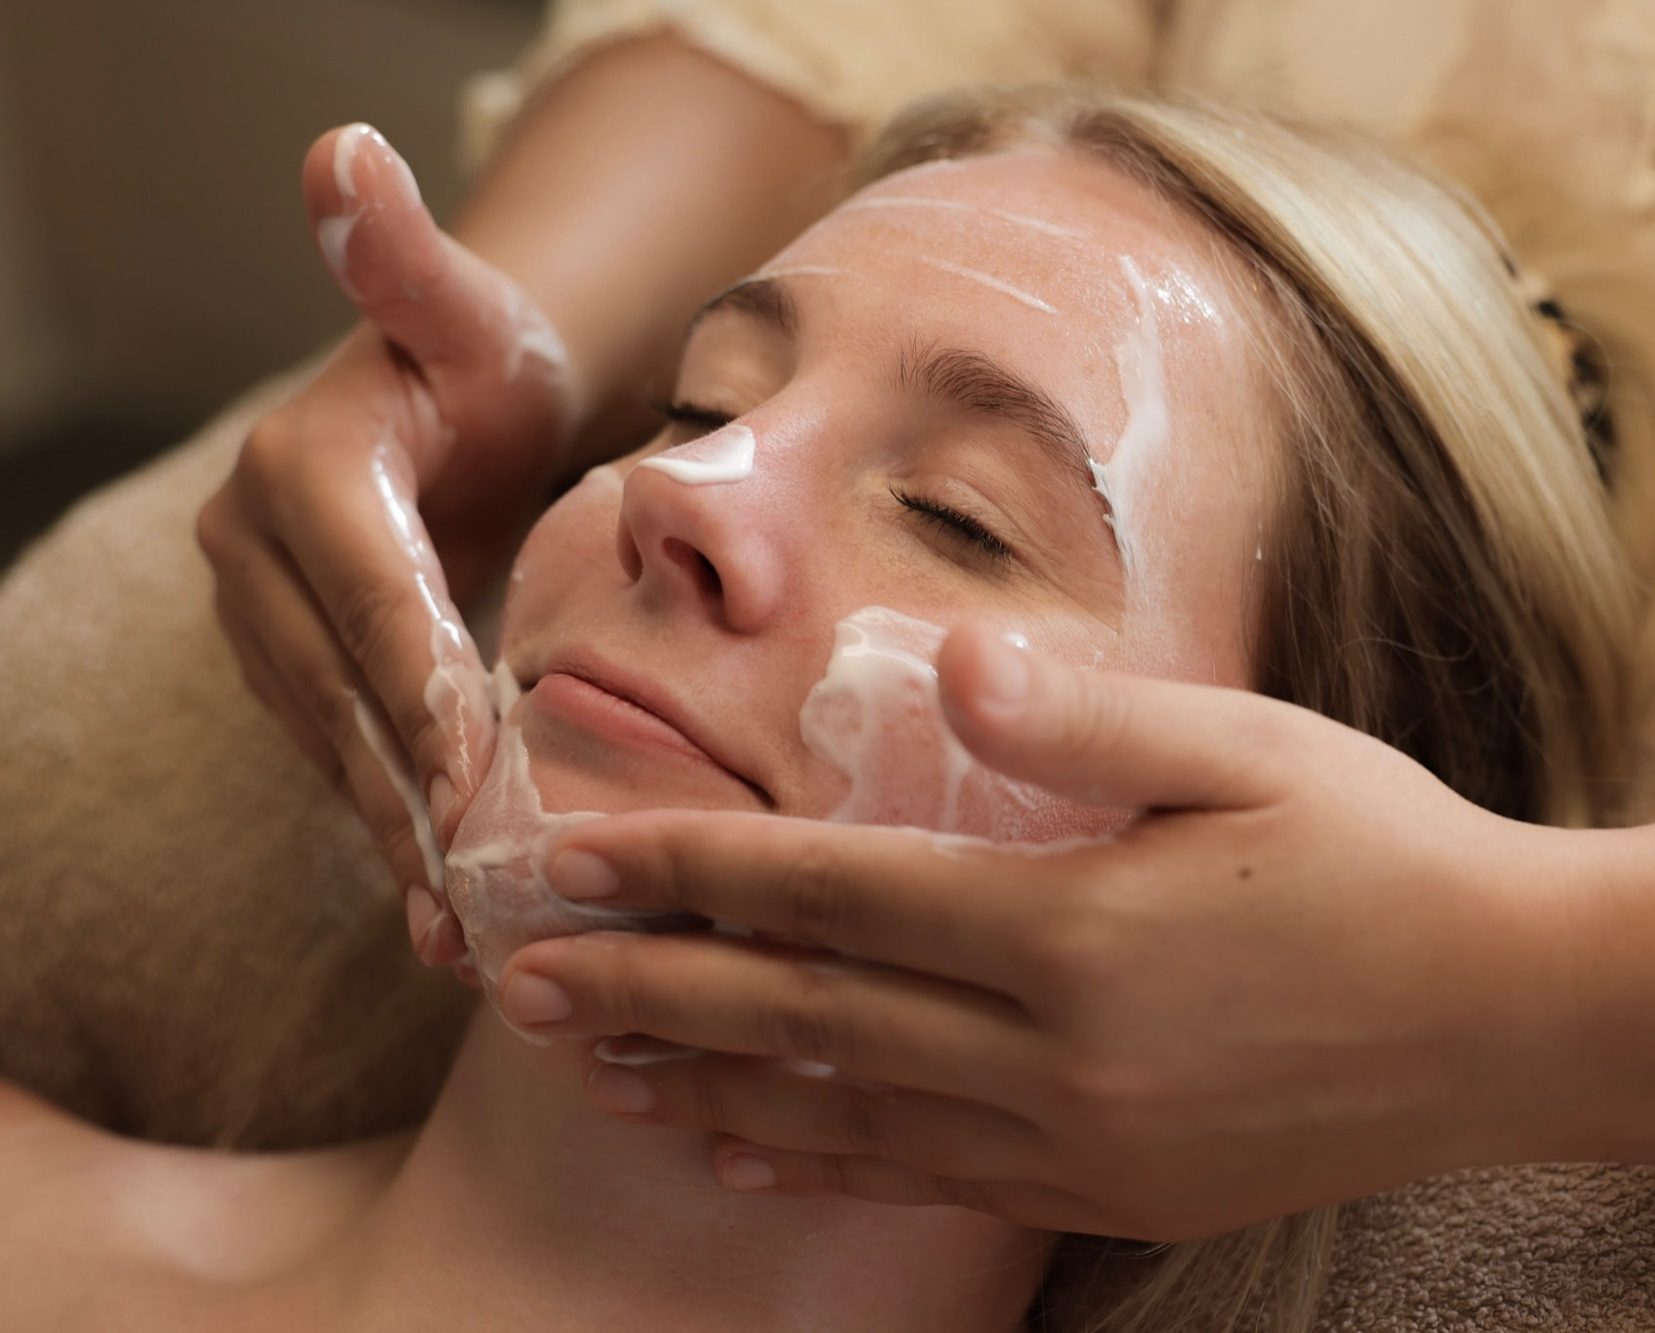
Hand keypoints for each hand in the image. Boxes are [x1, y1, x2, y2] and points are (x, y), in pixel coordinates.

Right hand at [198, 125, 574, 963]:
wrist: (466, 411)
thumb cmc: (490, 362)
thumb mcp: (470, 312)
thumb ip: (410, 261)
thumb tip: (342, 149)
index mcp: (305, 465)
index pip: (363, 586)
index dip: (412, 673)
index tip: (468, 764)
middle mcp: (256, 543)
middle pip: (338, 683)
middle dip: (405, 786)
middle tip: (472, 886)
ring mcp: (263, 613)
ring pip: (332, 736)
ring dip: (394, 829)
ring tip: (455, 927)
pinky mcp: (291, 664)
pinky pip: (339, 750)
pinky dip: (391, 819)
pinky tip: (439, 898)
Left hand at [496, 626, 1587, 1238]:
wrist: (1521, 1018)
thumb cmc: (1388, 854)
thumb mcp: (1252, 750)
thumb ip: (1081, 722)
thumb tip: (941, 668)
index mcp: (1076, 929)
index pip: (829, 895)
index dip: (688, 872)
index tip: (571, 860)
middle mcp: (1060, 1056)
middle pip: (804, 1016)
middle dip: (650, 991)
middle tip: (516, 983)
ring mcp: (1085, 1142)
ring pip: (846, 1115)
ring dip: (707, 1083)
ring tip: (594, 1068)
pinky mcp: (1117, 1193)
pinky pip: (931, 1182)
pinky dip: (821, 1158)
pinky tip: (743, 1146)